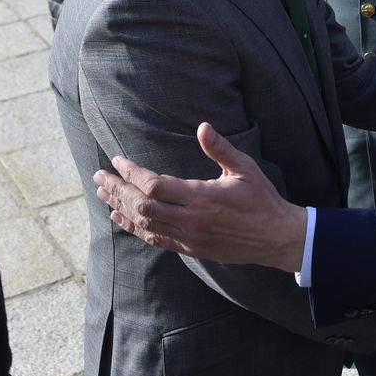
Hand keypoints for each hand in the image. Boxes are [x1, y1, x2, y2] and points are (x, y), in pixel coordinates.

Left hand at [93, 123, 307, 270]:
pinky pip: (155, 239)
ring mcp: (188, 237)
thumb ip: (220, 149)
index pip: (155, 185)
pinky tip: (120, 218)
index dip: (132, 173)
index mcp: (202, 197)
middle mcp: (191, 220)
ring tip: (103, 193)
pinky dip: (134, 228)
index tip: (118, 160)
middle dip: (118, 189)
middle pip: (142, 205)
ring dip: (121, 207)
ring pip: (144, 224)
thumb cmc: (262, 199)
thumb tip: (202, 126)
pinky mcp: (190, 249)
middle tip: (100, 176)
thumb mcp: (245, 169)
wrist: (276, 237)